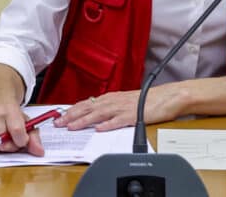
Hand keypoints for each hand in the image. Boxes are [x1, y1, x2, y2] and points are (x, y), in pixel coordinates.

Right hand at [0, 103, 43, 155]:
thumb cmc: (12, 113)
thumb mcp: (26, 121)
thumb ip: (34, 137)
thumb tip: (39, 152)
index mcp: (10, 110)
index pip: (16, 131)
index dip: (21, 141)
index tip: (22, 140)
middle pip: (3, 143)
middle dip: (9, 146)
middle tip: (11, 139)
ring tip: (0, 138)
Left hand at [55, 85, 188, 131]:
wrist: (167, 96)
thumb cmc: (147, 99)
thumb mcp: (125, 101)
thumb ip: (110, 107)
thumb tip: (95, 115)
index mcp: (112, 97)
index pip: (88, 103)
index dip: (73, 110)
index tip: (60, 117)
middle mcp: (115, 101)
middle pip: (89, 108)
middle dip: (73, 115)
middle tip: (58, 123)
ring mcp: (124, 108)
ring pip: (100, 114)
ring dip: (84, 120)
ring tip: (72, 126)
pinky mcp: (134, 115)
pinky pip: (119, 121)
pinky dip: (108, 125)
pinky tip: (99, 129)